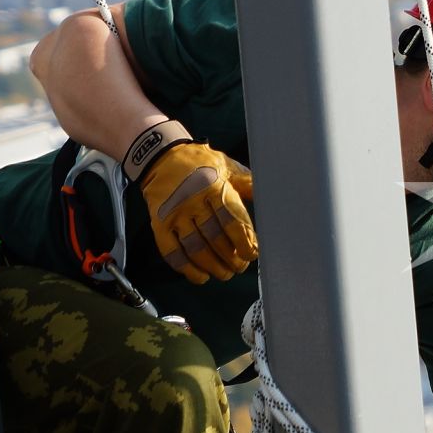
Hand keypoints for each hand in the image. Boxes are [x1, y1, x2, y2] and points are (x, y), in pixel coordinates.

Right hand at [139, 142, 256, 282]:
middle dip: (231, 258)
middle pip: (214, 237)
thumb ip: (247, 184)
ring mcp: (174, 214)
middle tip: (241, 266)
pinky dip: (186, 268)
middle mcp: (192, 201)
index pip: (231, 219)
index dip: (244, 241)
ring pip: (195, 247)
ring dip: (213, 266)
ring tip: (225, 273)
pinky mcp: (158, 224)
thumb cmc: (202, 164)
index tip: (253, 254)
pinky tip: (201, 276)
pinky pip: (171, 251)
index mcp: (213, 187)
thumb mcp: (227, 167)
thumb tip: (273, 194)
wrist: (162, 156)